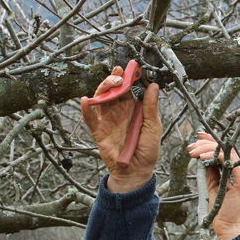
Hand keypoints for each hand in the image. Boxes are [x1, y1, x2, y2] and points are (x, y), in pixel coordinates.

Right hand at [81, 66, 160, 193]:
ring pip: (100, 100)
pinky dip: (86, 110)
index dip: (127, 77)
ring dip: (103, 89)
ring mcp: (107, 121)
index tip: (131, 67)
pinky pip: (90, 120)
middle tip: (120, 74)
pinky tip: (85, 100)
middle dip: (114, 79)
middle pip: (111, 91)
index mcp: (131, 109)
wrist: (137, 172)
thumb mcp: (153, 127)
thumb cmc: (147, 150)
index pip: (127, 89)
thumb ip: (150, 107)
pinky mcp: (99, 133)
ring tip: (111, 83)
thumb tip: (153, 85)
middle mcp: (118, 112)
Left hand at [187, 133, 239, 239]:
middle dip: (207, 143)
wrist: (233, 233)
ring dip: (207, 148)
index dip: (212, 143)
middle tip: (191, 145)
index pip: (227, 154)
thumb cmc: (222, 217)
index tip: (198, 138)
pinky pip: (229, 160)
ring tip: (193, 151)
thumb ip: (211, 175)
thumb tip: (201, 161)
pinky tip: (202, 157)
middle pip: (228, 150)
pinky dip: (214, 155)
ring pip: (228, 151)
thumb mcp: (214, 191)